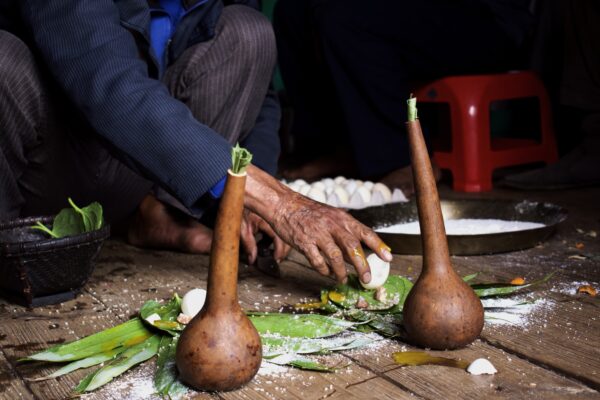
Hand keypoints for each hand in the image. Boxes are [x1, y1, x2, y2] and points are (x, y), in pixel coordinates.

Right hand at [244, 166, 392, 282]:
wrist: (285, 205)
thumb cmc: (310, 213)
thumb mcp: (332, 216)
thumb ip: (345, 232)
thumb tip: (359, 252)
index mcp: (342, 218)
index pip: (365, 232)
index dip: (379, 246)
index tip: (388, 258)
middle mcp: (332, 225)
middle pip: (352, 247)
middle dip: (362, 265)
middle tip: (366, 278)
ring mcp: (318, 234)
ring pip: (335, 257)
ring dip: (341, 271)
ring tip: (343, 279)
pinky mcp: (304, 242)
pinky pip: (317, 260)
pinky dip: (323, 270)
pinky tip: (326, 273)